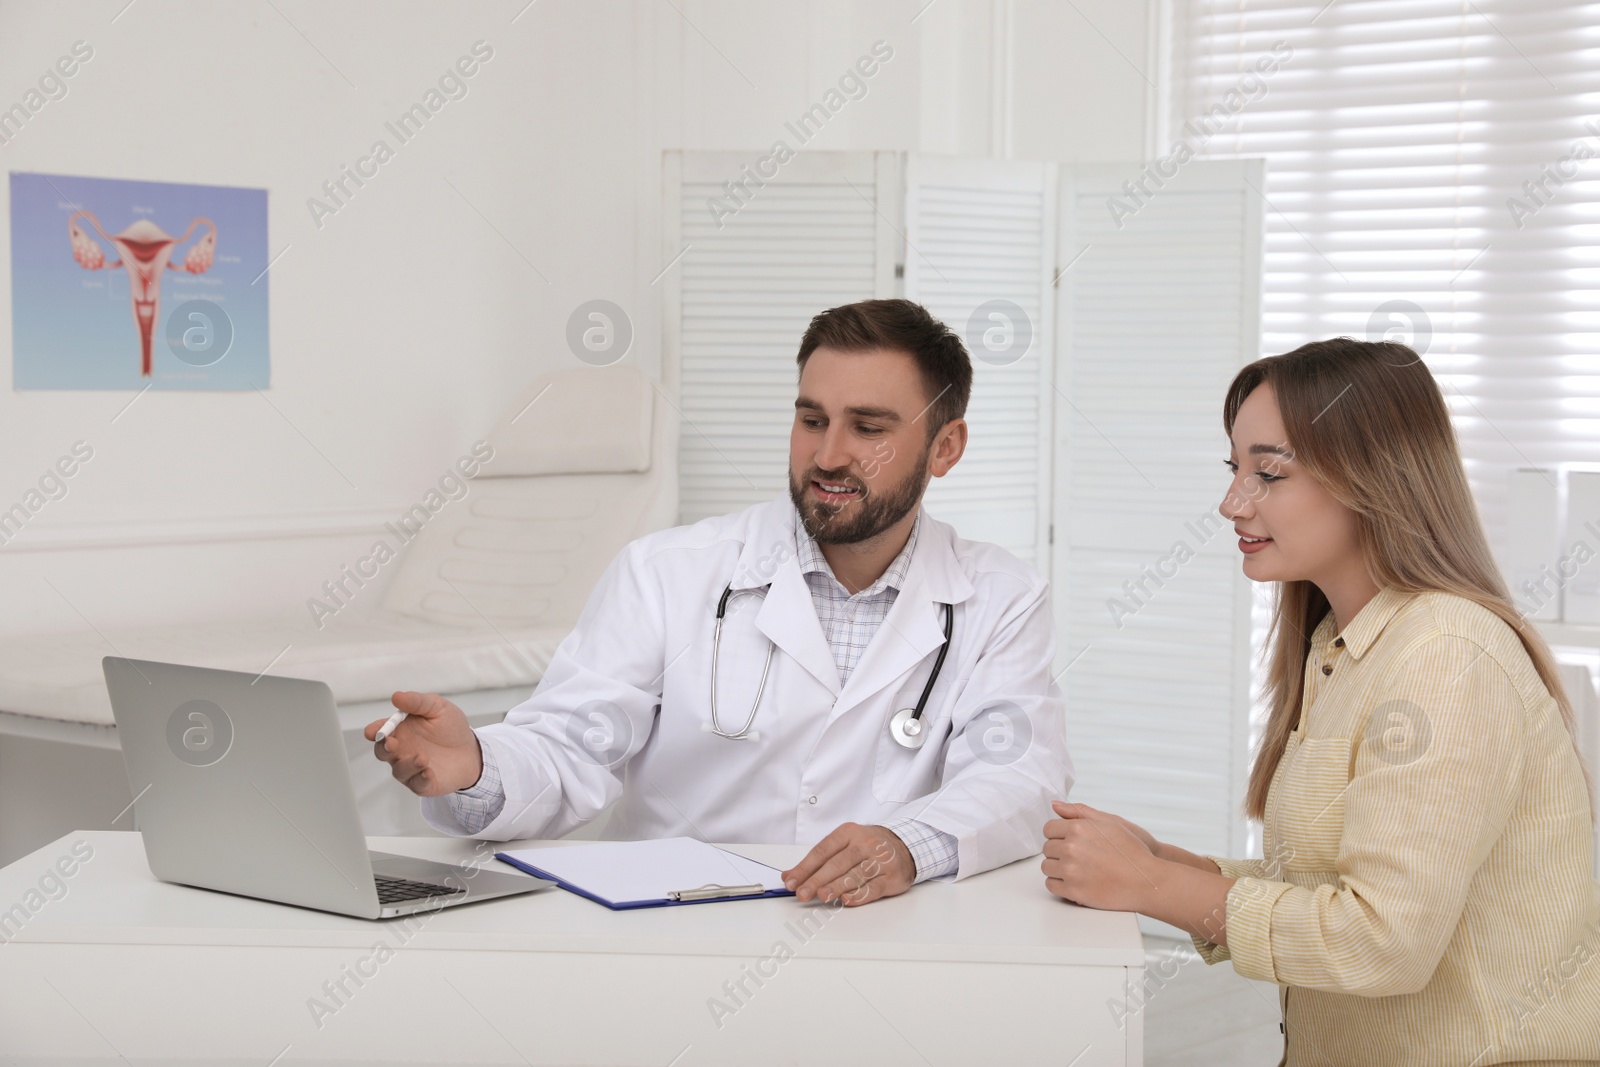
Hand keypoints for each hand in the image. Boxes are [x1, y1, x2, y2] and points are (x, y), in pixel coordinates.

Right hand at [364, 691, 482, 796]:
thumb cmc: (451, 728)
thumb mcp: (438, 708)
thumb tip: (396, 696)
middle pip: (383, 752)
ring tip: (423, 758)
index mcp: (401, 730)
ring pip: (399, 770)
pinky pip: (417, 784)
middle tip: (392, 744)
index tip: (373, 731)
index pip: (381, 731)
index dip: (374, 731)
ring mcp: (411, 768)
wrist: (472, 750)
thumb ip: (418, 702)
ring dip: (408, 765)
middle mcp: (401, 750)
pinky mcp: (423, 783)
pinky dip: (421, 779)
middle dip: (384, 748)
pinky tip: (428, 772)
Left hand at [782, 823, 915, 906]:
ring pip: (855, 875)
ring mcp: (879, 860)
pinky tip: (846, 900)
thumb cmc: (867, 847)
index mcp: (848, 833)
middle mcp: (864, 844)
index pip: (822, 851)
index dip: (805, 867)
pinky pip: (873, 888)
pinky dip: (859, 895)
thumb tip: (789, 876)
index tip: (791, 882)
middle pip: (837, 864)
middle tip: (802, 893)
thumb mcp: (843, 844)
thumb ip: (817, 860)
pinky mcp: (891, 877)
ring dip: (836, 887)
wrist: (904, 846)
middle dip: (817, 880)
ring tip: (821, 896)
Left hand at [1041, 801, 1160, 910]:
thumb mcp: (1110, 822)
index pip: (1048, 829)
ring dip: (1058, 868)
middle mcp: (1070, 849)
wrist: (1147, 881)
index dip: (1058, 835)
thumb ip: (1079, 811)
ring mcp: (1071, 871)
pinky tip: (1076, 881)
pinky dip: (1061, 885)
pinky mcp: (1073, 892)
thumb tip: (1055, 805)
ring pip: (1047, 868)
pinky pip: (1052, 886)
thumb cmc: (1132, 851)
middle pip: (1047, 849)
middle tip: (1079, 857)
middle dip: (1059, 852)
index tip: (1068, 841)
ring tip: (1078, 869)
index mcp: (1077, 829)